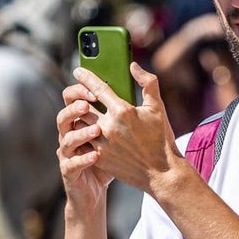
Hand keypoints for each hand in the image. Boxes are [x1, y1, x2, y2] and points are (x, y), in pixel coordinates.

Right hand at [56, 81, 111, 208]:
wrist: (103, 188)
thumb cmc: (115, 155)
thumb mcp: (119, 131)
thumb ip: (122, 108)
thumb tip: (134, 79)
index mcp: (79, 122)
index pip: (71, 100)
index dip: (79, 92)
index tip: (94, 87)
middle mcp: (69, 135)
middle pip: (63, 117)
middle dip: (74, 109)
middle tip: (88, 105)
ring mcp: (68, 154)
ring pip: (66, 140)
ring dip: (80, 133)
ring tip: (97, 130)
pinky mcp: (70, 172)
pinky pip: (72, 164)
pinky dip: (83, 159)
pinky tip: (96, 155)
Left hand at [73, 62, 182, 195]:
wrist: (161, 173)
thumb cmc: (161, 138)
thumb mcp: (157, 107)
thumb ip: (147, 82)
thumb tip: (132, 66)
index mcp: (122, 110)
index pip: (97, 88)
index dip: (86, 77)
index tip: (78, 71)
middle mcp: (108, 126)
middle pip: (83, 106)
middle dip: (80, 100)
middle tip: (80, 95)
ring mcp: (102, 143)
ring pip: (80, 124)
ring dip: (81, 118)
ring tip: (84, 114)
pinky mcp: (99, 157)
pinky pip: (83, 141)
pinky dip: (84, 135)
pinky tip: (86, 131)